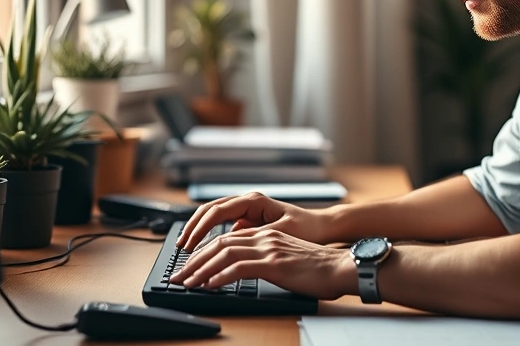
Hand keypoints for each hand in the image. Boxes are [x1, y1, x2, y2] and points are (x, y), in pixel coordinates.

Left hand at [171, 229, 355, 300]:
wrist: (341, 267)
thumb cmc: (318, 268)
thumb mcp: (287, 257)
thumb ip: (266, 257)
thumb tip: (246, 269)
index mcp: (266, 235)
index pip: (226, 239)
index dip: (203, 252)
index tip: (189, 267)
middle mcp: (264, 237)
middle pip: (219, 243)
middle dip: (194, 260)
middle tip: (179, 276)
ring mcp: (268, 249)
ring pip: (224, 253)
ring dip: (201, 269)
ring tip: (187, 282)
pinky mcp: (274, 263)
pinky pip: (239, 267)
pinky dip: (220, 276)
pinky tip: (209, 284)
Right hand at [175, 192, 333, 250]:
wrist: (323, 227)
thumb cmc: (306, 228)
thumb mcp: (278, 233)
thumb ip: (253, 235)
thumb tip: (227, 242)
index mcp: (253, 201)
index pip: (217, 210)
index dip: (199, 227)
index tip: (189, 243)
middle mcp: (248, 202)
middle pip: (210, 210)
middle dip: (193, 227)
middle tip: (180, 246)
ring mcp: (248, 210)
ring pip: (215, 216)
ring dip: (199, 230)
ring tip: (186, 247)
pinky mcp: (250, 220)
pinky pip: (224, 225)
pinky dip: (212, 235)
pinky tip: (204, 249)